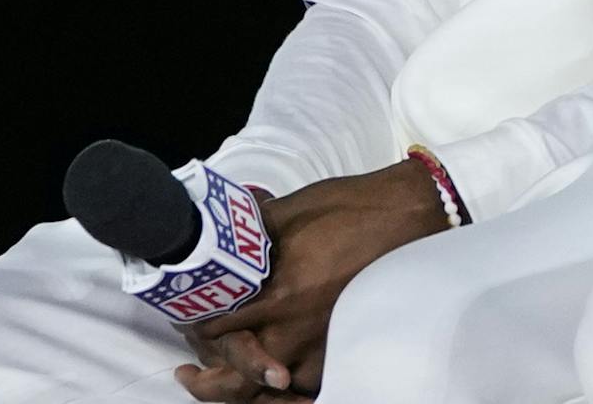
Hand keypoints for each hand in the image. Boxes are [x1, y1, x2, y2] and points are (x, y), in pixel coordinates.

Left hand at [174, 160, 449, 399]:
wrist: (408, 212)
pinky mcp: (347, 348)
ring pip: (270, 393)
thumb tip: (218, 239)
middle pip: (235, 379)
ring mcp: (323, 346)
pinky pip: (309, 387)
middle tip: (189, 373)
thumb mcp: (289, 211)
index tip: (183, 322)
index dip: (193, 326)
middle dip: (206, 380)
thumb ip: (250, 236)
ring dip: (244, 392)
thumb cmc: (349, 206)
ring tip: (227, 387)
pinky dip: (288, 392)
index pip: (215, 326)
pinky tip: (277, 386)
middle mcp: (295, 332)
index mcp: (276, 296)